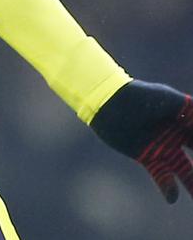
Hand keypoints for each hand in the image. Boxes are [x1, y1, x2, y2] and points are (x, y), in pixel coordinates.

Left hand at [90, 80, 192, 202]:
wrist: (110, 102)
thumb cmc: (140, 96)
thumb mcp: (169, 100)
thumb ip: (191, 112)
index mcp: (185, 120)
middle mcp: (177, 136)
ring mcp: (162, 147)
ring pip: (184, 169)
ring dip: (192, 182)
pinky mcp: (146, 156)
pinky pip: (161, 175)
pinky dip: (167, 187)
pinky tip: (172, 198)